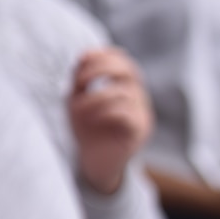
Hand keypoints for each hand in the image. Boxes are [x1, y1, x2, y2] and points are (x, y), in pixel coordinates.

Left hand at [69, 47, 152, 194]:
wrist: (94, 163)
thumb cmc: (86, 130)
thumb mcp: (77, 99)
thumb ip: (81, 80)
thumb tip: (84, 58)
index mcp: (125, 87)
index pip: (123, 61)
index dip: (104, 54)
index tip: (81, 58)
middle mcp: (138, 98)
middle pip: (130, 70)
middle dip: (101, 68)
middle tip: (79, 82)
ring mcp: (142, 114)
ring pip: (124, 92)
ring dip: (95, 97)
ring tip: (77, 109)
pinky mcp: (140, 132)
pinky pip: (127, 113)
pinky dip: (105, 112)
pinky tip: (92, 120)